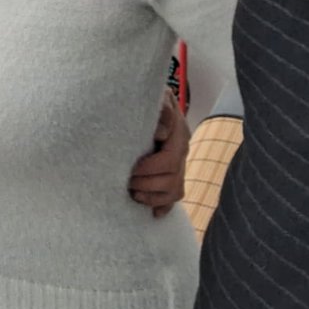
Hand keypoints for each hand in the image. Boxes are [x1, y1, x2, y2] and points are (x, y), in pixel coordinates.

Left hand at [128, 93, 187, 217]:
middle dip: (146, 183)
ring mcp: (180, 162)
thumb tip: (160, 133)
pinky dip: (164, 206)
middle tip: (126, 181)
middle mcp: (182, 149)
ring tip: (133, 193)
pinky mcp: (174, 172)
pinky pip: (175, 197)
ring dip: (153, 196)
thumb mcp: (154, 95)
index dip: (149, 169)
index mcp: (178, 131)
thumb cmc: (146, 96)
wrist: (149, 98)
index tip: (130, 168)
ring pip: (175, 190)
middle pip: (171, 179)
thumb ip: (160, 110)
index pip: (169, 160)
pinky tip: (153, 212)